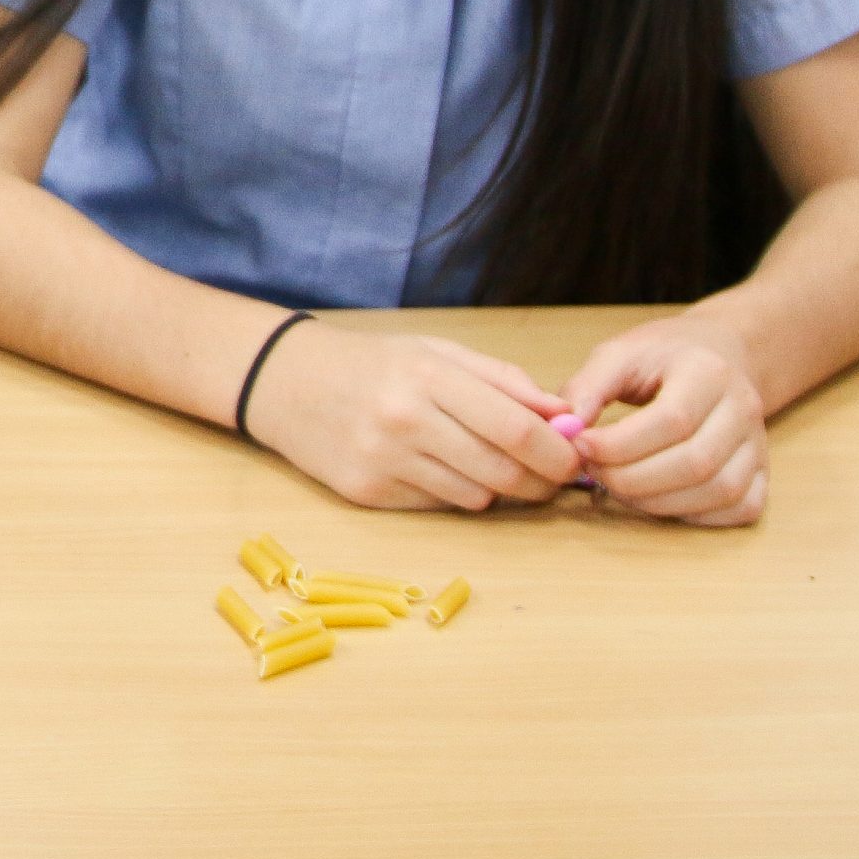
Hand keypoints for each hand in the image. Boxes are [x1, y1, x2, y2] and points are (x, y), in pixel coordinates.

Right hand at [243, 322, 586, 512]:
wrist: (285, 383)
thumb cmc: (371, 364)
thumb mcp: (435, 353)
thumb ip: (503, 382)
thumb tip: (564, 416)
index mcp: (426, 376)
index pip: (516, 428)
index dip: (557, 452)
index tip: (573, 458)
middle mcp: (404, 420)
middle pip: (503, 472)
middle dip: (541, 481)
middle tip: (551, 476)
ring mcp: (383, 461)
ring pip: (476, 497)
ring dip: (500, 491)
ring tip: (495, 468)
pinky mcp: (367, 493)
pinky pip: (438, 506)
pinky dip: (456, 494)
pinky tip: (444, 471)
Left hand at [559, 314, 770, 524]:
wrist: (719, 355)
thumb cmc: (662, 356)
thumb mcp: (619, 354)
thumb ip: (587, 387)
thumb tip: (563, 429)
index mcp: (709, 372)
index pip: (672, 420)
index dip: (621, 444)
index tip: (581, 448)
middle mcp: (744, 409)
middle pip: (696, 463)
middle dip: (634, 479)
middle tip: (594, 473)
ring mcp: (758, 445)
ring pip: (719, 491)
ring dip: (659, 502)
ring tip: (618, 486)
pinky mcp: (762, 472)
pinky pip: (739, 508)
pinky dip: (696, 516)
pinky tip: (658, 499)